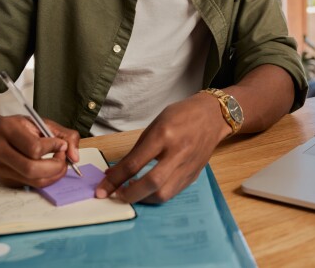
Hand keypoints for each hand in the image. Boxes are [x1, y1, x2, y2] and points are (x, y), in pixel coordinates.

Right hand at [0, 115, 80, 188]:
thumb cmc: (13, 127)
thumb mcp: (37, 121)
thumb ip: (62, 134)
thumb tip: (74, 156)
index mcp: (6, 130)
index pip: (34, 147)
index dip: (53, 148)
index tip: (61, 144)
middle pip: (32, 169)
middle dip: (55, 167)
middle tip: (63, 159)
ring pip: (32, 181)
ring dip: (53, 175)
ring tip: (57, 163)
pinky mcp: (3, 180)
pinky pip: (29, 184)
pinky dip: (43, 178)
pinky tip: (46, 167)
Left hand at [95, 93, 228, 203]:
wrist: (212, 116)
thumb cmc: (180, 116)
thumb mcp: (154, 125)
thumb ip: (136, 150)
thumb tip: (114, 172)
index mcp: (164, 135)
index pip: (135, 163)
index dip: (116, 179)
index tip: (102, 190)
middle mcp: (177, 152)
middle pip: (151, 183)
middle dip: (129, 194)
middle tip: (116, 196)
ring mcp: (188, 166)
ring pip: (164, 193)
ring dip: (143, 199)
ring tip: (131, 194)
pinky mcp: (194, 175)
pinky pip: (173, 192)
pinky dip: (157, 196)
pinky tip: (148, 191)